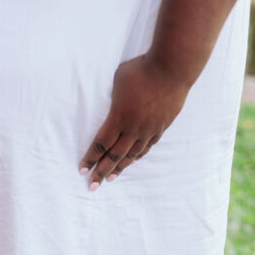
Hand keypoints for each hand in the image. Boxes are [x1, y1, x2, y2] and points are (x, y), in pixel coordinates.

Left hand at [78, 54, 190, 189]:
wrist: (172, 68)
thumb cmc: (142, 69)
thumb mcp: (118, 81)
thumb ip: (115, 99)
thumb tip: (116, 107)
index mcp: (118, 117)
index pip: (101, 144)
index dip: (90, 158)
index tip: (82, 170)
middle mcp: (133, 128)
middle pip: (114, 156)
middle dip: (101, 172)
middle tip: (92, 185)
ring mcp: (149, 129)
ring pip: (132, 155)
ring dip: (119, 168)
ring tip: (111, 178)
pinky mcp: (161, 126)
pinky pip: (146, 147)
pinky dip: (137, 156)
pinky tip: (131, 162)